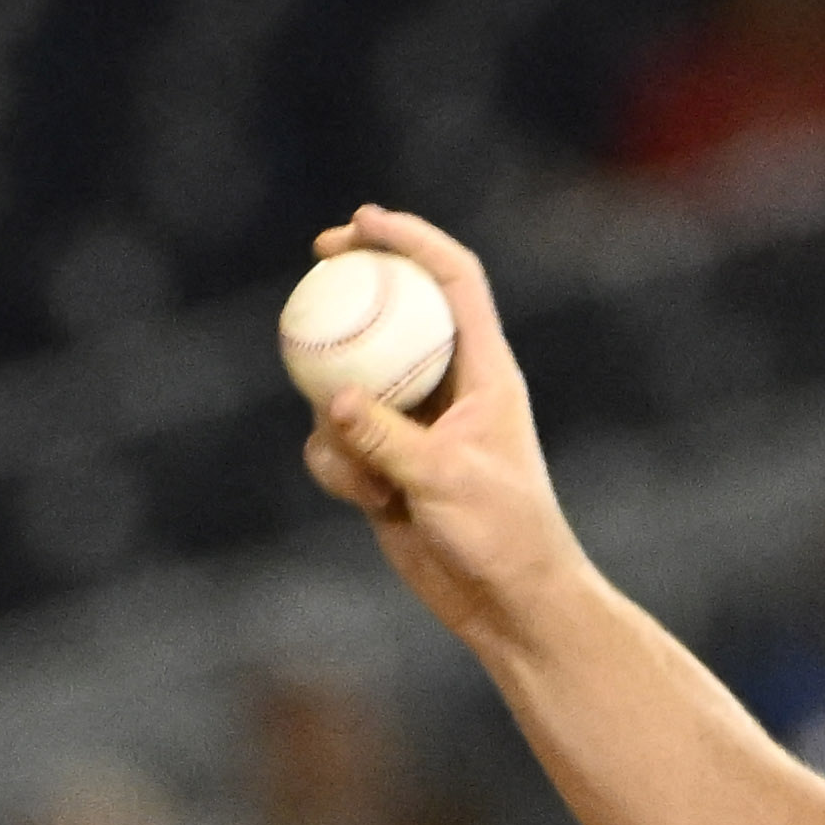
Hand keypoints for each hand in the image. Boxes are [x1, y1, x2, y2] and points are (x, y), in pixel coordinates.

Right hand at [298, 207, 584, 651]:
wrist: (508, 603)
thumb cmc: (504, 538)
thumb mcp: (447, 482)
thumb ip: (387, 437)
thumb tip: (333, 397)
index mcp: (486, 372)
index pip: (454, 282)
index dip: (412, 241)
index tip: (363, 221)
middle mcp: (449, 388)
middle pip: (394, 309)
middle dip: (354, 281)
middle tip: (317, 256)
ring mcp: (413, 423)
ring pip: (347, 382)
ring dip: (338, 422)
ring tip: (376, 480)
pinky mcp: (385, 463)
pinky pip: (335, 443)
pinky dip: (339, 467)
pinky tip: (373, 505)